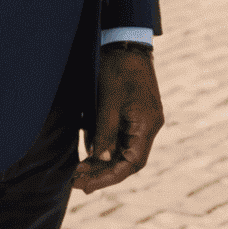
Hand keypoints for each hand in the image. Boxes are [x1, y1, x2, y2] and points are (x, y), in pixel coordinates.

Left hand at [71, 44, 163, 193]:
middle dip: (104, 173)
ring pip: (125, 152)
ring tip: (79, 171)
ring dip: (104, 163)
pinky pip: (123, 139)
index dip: (109, 178)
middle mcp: (150, 125)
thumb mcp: (108, 103)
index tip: (86, 186)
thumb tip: (101, 161)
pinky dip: (107, 149)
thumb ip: (105, 134)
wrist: (126, 43)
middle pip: (129, 161)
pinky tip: (89, 154)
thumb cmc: (117, 70)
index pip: (131, 163)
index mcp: (147, 124)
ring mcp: (144, 120)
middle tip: (77, 181)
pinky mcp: (136, 114)